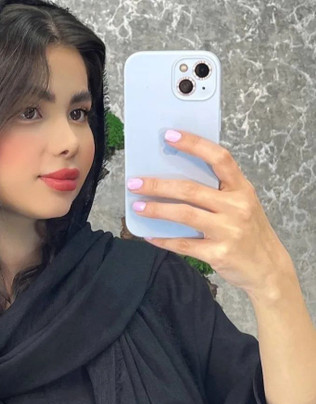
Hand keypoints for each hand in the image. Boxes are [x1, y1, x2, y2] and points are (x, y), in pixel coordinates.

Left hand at [126, 129, 292, 295]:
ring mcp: (228, 231)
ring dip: (156, 209)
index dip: (194, 144)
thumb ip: (217, 192)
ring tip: (137, 206)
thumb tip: (174, 180)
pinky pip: (184, 244)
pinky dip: (164, 240)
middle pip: (191, 189)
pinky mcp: (218, 253)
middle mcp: (236, 207)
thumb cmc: (249, 232)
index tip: (169, 136)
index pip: (219, 158)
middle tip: (134, 183)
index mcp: (242, 189)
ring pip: (184, 214)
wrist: (268, 268)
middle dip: (158, 185)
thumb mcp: (242, 205)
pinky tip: (150, 236)